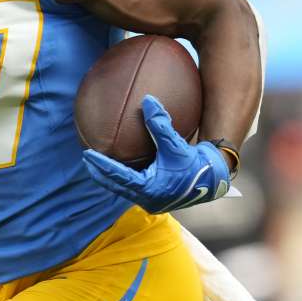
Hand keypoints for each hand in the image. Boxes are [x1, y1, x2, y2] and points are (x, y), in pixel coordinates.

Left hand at [82, 95, 231, 212]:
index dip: (101, 165)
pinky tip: (118, 168)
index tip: (87, 154)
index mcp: (150, 188)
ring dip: (110, 178)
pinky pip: (132, 188)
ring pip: (123, 189)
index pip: (118, 175)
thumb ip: (159, 124)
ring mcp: (151, 200)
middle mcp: (148, 198)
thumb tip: (147, 100)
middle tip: (86, 159)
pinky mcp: (155, 198)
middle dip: (99, 173)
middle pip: (115, 186)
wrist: (215, 179)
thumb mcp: (176, 143)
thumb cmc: (196, 162)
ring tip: (96, 165)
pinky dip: (122, 179)